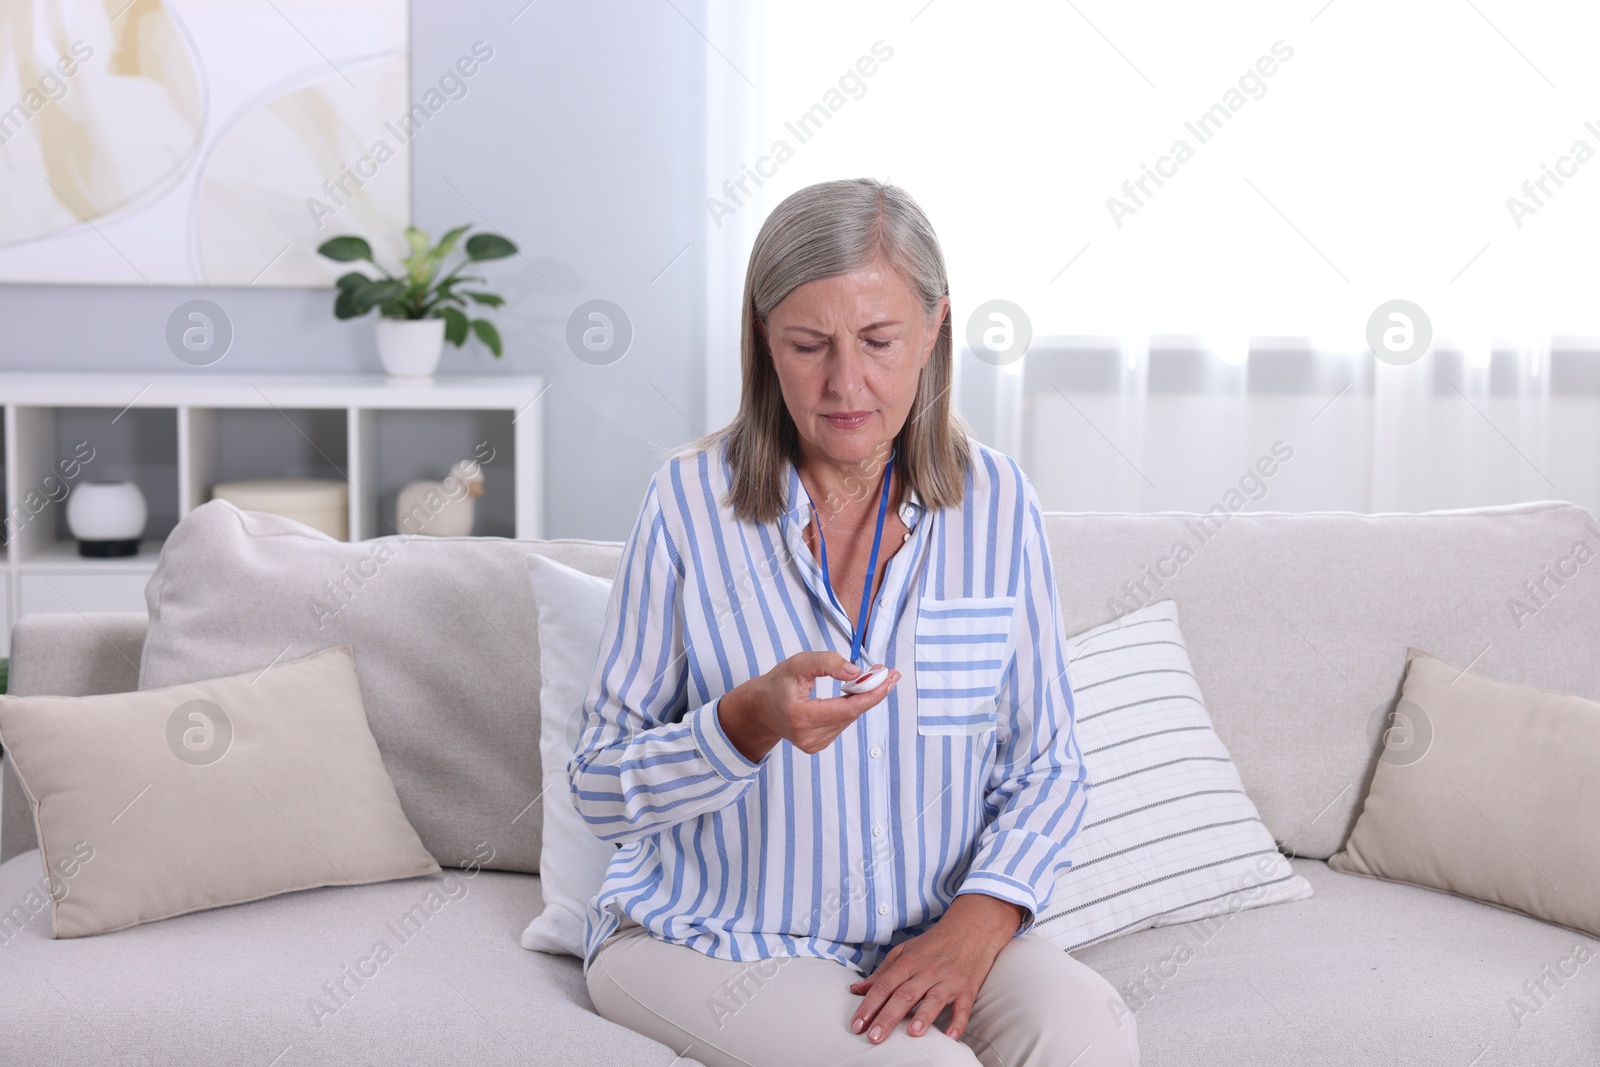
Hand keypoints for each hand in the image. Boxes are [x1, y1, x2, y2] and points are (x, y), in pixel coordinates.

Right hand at [719, 651, 899, 761]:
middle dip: (871, 692)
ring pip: (848, 719)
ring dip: (860, 699)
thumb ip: (826, 663)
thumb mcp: (797, 664)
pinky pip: (841, 724)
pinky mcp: (816, 746)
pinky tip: (846, 696)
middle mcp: (808, 736)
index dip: (872, 694)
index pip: (847, 709)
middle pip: (852, 714)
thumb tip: (857, 672)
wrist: (759, 709)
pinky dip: (848, 708)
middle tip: (884, 672)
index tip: (889, 678)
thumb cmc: (777, 685)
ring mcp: (812, 745)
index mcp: (801, 716)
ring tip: (864, 680)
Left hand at [846, 893, 1022, 1043]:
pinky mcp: (967, 989)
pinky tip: (951, 1036)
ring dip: (923, 1016)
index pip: (883, 986)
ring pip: (933, 999)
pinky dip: (958, 1021)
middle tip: (874, 1037)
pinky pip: (963, 1007)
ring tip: (912, 1032)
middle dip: (888, 1017)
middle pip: (904, 995)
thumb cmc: (933, 944)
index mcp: (908, 962)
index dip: (869, 1006)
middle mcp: (926, 971)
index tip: (857, 1025)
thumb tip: (856, 989)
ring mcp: (947, 980)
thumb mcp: (904, 951)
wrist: (970, 929)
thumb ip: (881, 972)